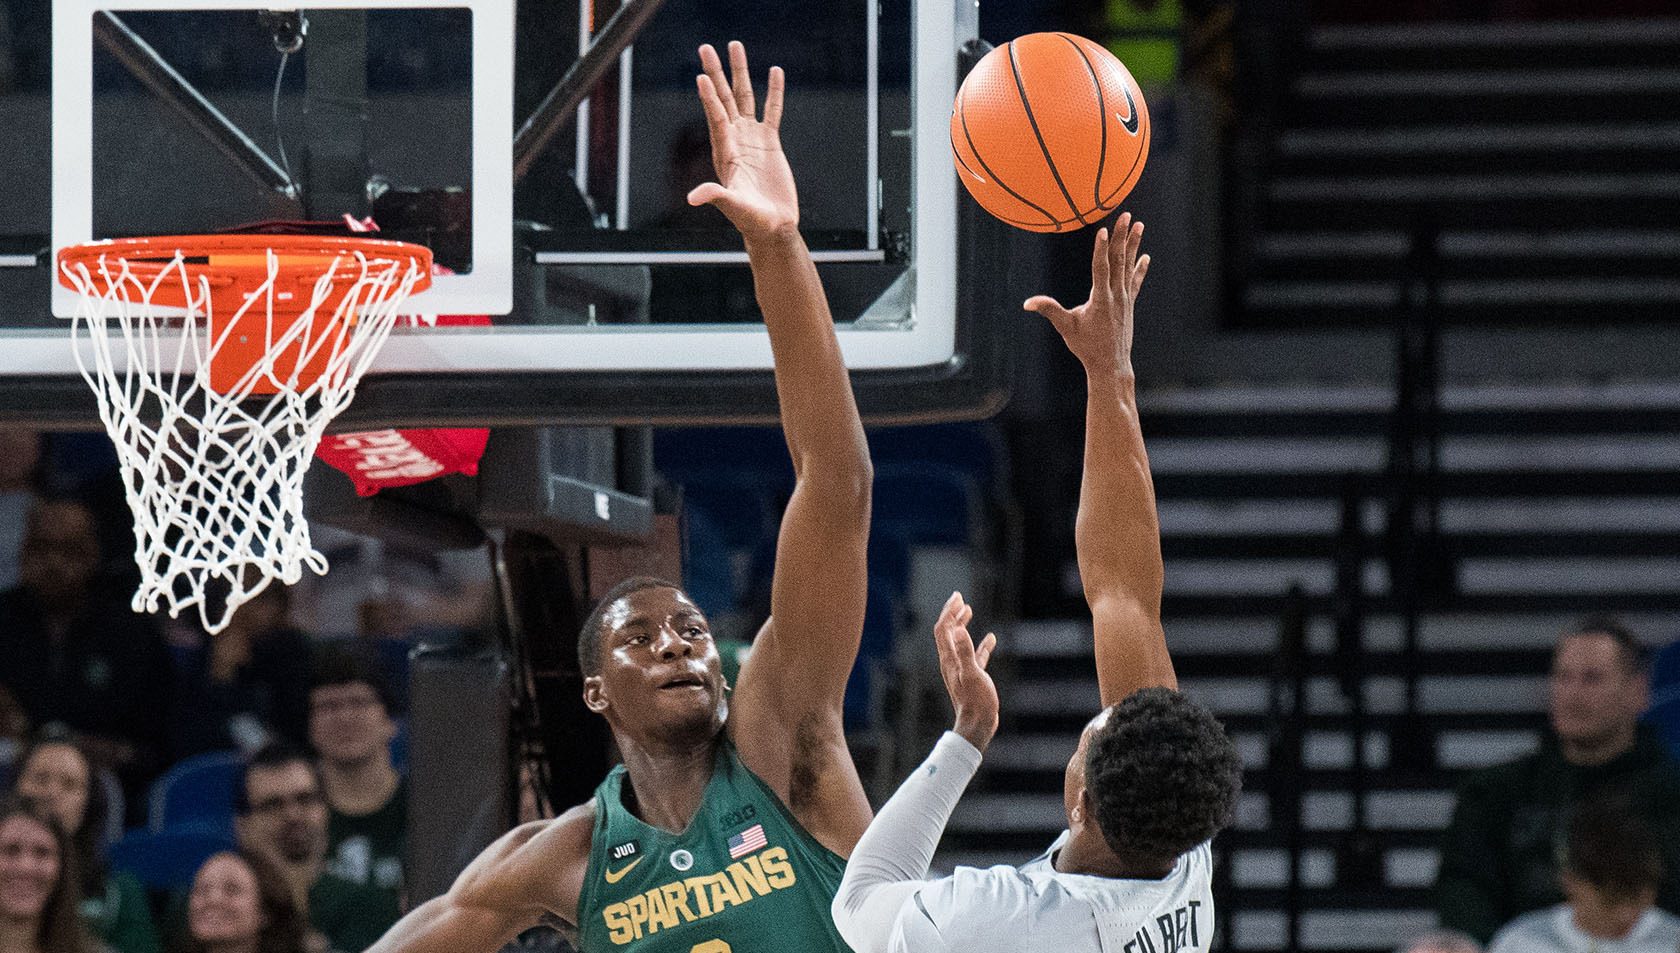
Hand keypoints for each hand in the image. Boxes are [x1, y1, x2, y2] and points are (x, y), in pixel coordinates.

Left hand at [688, 42, 798, 241]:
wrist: (772, 225)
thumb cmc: (750, 220)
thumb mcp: (732, 207)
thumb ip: (715, 197)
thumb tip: (693, 198)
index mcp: (724, 152)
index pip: (715, 119)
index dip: (709, 99)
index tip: (701, 76)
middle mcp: (735, 140)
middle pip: (724, 99)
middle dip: (716, 73)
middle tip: (706, 47)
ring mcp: (752, 138)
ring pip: (745, 97)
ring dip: (740, 73)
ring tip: (735, 46)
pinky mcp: (770, 142)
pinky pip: (772, 111)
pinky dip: (774, 92)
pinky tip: (775, 71)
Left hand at [933, 592, 998, 752]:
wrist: (978, 725)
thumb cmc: (976, 701)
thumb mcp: (972, 674)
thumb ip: (965, 651)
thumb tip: (958, 629)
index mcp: (949, 659)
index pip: (943, 629)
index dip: (949, 612)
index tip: (958, 597)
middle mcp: (952, 662)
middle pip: (948, 632)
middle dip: (952, 614)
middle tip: (960, 599)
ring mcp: (962, 669)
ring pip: (960, 641)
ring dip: (962, 624)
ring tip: (969, 611)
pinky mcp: (973, 677)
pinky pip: (976, 655)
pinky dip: (981, 644)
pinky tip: (992, 638)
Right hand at [1023, 212, 1149, 376]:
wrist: (1111, 365)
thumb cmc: (1087, 347)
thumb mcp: (1066, 328)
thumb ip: (1049, 310)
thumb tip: (1028, 303)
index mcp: (1100, 299)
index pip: (1101, 267)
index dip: (1101, 248)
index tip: (1104, 229)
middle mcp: (1116, 295)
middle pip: (1119, 260)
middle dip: (1122, 236)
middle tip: (1126, 215)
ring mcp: (1125, 299)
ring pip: (1129, 266)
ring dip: (1133, 244)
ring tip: (1138, 224)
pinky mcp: (1129, 304)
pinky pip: (1135, 282)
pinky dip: (1140, 268)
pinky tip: (1145, 256)